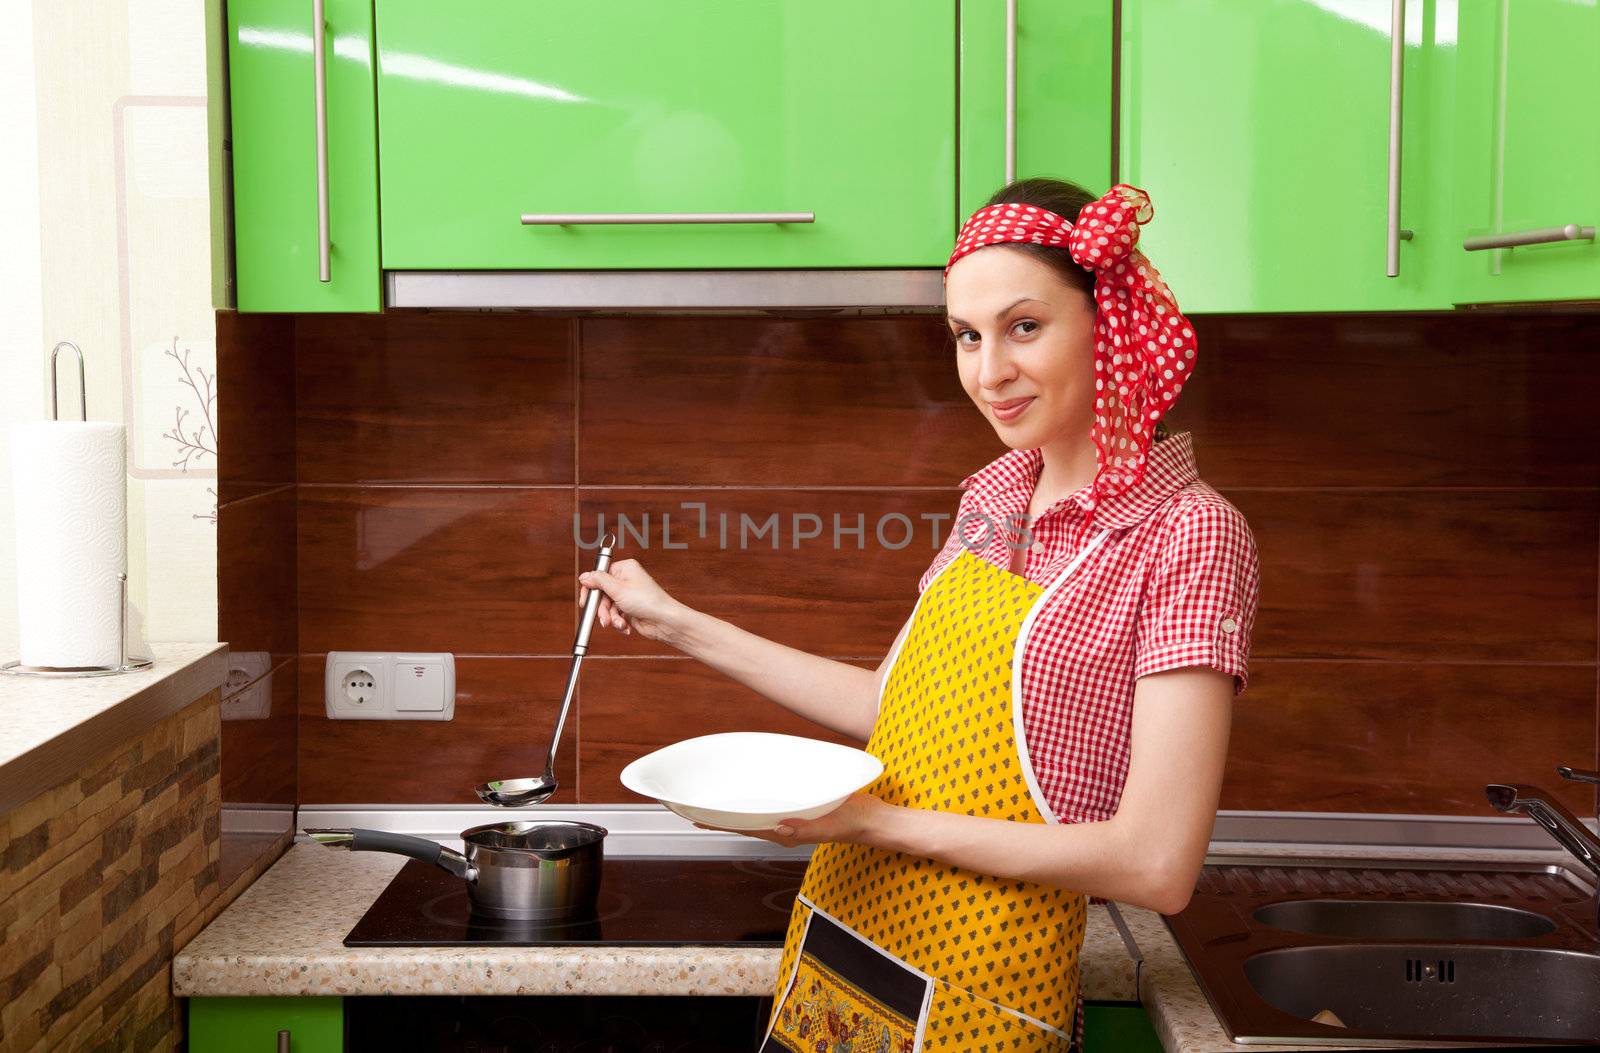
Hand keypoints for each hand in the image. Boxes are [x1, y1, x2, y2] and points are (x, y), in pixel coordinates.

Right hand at [577, 557, 685, 641]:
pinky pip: (616, 616)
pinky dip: (618, 622)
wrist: (664, 621)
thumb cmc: (648, 601)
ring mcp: (628, 595)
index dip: (591, 590)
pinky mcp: (629, 609)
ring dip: (611, 618)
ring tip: (618, 623)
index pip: (599, 576)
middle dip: (603, 609)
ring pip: (607, 607)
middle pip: (601, 594)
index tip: (585, 602)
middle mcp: (626, 580)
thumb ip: (598, 581)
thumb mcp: (617, 589)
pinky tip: (625, 626)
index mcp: (624, 569)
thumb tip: (585, 576)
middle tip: (604, 618)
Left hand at [691, 793, 891, 848]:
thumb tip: (779, 827)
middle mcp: (784, 828)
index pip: (745, 828)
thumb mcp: (830, 823)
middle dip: (719, 817)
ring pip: (754, 816)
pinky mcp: (799, 810)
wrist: (872, 820)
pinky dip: (753, 802)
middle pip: (744, 823)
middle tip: (692, 807)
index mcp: (786, 833)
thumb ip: (805, 827)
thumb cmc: (852, 822)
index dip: (719, 823)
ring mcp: (790, 820)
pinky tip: (748, 794)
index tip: (695, 817)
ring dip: (733, 810)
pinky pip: (770, 807)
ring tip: (711, 802)